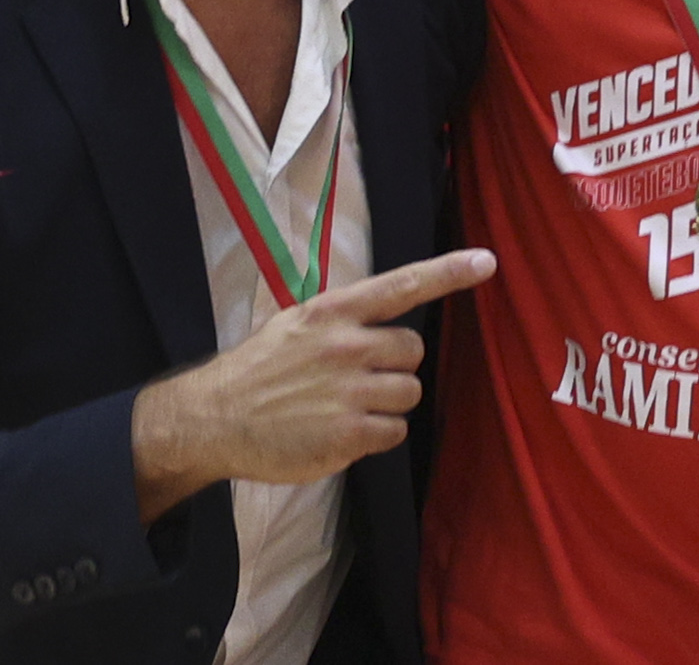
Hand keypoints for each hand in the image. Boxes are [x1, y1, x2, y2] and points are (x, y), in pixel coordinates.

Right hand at [131, 250, 496, 513]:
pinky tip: (342, 432)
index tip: (487, 261)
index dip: (448, 272)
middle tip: (357, 378)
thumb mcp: (296, 325)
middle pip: (413, 350)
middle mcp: (346, 347)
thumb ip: (343, 319)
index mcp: (333, 313)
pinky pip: (394, 431)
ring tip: (346, 407)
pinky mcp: (347, 436)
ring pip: (409, 393)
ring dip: (387, 403)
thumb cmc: (258, 370)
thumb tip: (387, 313)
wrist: (211, 420)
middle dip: (394, 365)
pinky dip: (376, 435)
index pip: (401, 286)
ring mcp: (348, 393)